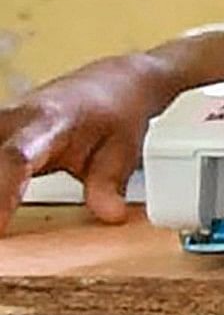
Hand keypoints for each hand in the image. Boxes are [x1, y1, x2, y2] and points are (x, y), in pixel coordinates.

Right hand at [0, 33, 223, 223]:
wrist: (114, 83)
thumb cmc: (116, 115)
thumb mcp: (121, 150)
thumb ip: (109, 184)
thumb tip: (110, 214)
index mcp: (50, 121)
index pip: (18, 158)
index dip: (3, 194)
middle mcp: (17, 119)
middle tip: (4, 231)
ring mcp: (1, 124)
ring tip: (5, 220)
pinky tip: (4, 205)